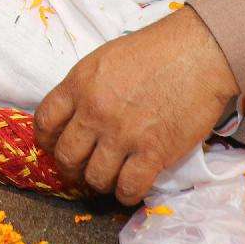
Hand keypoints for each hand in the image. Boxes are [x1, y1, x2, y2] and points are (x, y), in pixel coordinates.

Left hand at [33, 8, 239, 203]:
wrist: (199, 52)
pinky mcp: (153, 152)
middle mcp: (95, 111)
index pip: (45, 122)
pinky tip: (132, 186)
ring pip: (94, 178)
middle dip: (71, 168)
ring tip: (111, 176)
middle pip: (66, 156)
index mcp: (79, 84)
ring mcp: (123, 134)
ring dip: (100, 182)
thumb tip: (76, 114)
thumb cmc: (156, 50)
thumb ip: (86, 87)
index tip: (55, 146)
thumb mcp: (106, 59)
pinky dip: (127, 193)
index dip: (47, 140)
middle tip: (84, 168)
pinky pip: (128, 188)